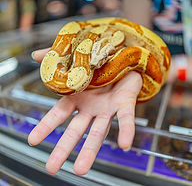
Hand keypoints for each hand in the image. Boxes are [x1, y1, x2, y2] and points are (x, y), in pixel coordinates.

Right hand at [28, 48, 142, 175]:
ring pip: (98, 132)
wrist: (124, 55)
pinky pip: (125, 119)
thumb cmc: (99, 59)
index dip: (46, 126)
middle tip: (52, 168)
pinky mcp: (125, 103)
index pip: (58, 114)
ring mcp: (107, 108)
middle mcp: (91, 107)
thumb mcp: (76, 56)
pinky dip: (125, 131)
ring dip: (90, 150)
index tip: (32, 140)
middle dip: (64, 148)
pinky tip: (124, 145)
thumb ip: (56, 57)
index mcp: (78, 97)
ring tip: (80, 169)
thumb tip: (35, 55)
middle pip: (76, 130)